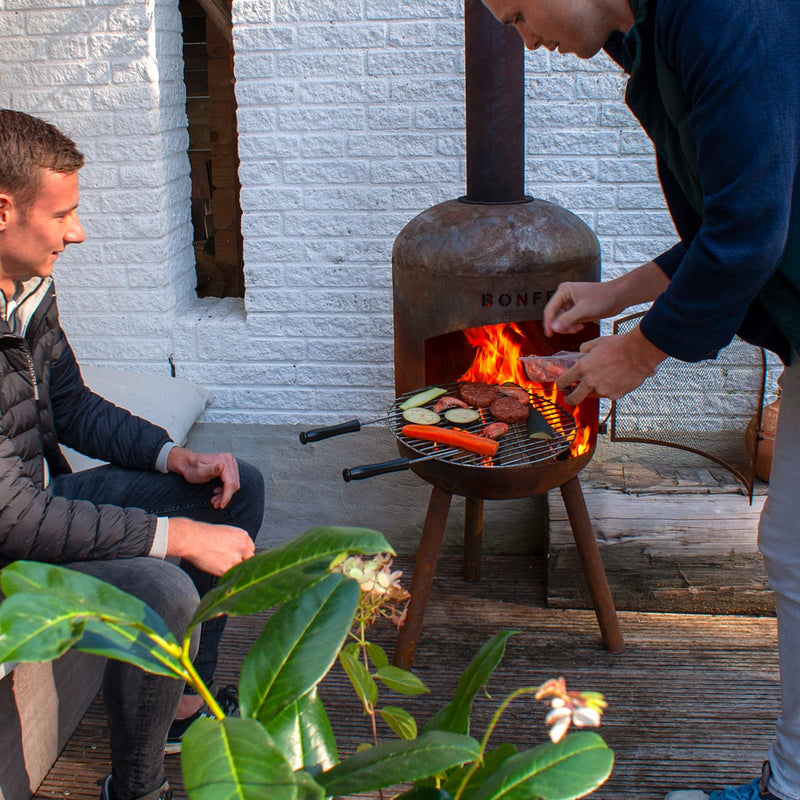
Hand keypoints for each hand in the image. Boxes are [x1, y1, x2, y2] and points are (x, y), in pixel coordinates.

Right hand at [166, 517, 254, 575]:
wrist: (192, 539)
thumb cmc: (204, 534)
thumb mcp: (226, 532)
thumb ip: (236, 542)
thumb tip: (239, 552)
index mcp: (243, 536)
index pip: (251, 549)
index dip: (243, 553)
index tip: (237, 555)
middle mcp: (242, 547)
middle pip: (250, 559)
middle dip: (242, 562)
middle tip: (230, 562)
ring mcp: (235, 559)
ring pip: (240, 568)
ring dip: (233, 568)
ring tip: (220, 563)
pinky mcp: (226, 569)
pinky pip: (230, 575)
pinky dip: (224, 574)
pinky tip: (216, 567)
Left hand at [167, 447, 239, 509]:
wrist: (188, 464)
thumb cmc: (192, 468)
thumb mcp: (200, 471)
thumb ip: (211, 469)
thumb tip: (222, 466)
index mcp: (224, 460)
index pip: (230, 482)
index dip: (227, 495)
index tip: (221, 505)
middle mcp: (229, 460)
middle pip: (234, 484)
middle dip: (225, 496)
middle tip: (215, 504)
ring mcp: (231, 463)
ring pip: (234, 484)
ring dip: (225, 495)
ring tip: (214, 500)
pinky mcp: (230, 468)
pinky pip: (232, 482)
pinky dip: (225, 490)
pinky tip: (217, 493)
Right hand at [544, 261, 670, 336]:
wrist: (618, 296)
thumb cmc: (603, 297)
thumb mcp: (584, 310)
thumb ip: (567, 319)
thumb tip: (554, 328)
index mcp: (563, 291)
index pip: (550, 309)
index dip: (549, 323)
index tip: (549, 334)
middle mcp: (565, 296)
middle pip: (555, 316)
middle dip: (562, 325)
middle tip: (572, 331)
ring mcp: (571, 303)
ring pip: (562, 320)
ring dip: (568, 327)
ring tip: (579, 328)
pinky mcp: (577, 310)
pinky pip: (569, 321)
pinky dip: (573, 326)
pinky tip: (581, 326)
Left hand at [557, 327, 667, 404]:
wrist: (640, 352)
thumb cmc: (620, 345)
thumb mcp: (596, 343)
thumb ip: (584, 350)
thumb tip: (580, 354)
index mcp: (583, 367)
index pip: (563, 380)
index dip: (560, 383)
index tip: (561, 384)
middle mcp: (591, 381)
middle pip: (573, 398)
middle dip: (569, 398)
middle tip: (569, 397)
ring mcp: (603, 390)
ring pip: (592, 395)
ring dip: (592, 390)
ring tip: (600, 380)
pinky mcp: (615, 395)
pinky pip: (607, 394)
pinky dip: (608, 389)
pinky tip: (614, 380)